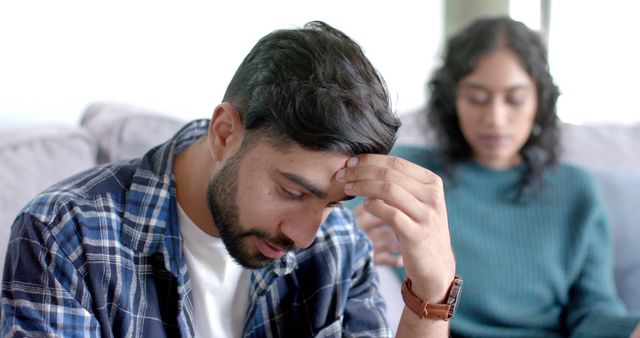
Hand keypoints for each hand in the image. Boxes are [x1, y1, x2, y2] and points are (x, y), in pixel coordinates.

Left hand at [337, 154, 455, 301]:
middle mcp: (432, 196)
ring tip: (347, 188)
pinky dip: (373, 206)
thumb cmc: (418, 228)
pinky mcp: (417, 234)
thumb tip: (366, 165)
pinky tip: (364, 206)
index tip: (350, 161)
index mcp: (432, 183)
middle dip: (361, 171)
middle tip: (342, 174)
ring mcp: (426, 215)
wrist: (435, 266)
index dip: (370, 160)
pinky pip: (390, 214)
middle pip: (390, 174)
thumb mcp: (417, 202)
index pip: (396, 163)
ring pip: (388, 190)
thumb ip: (400, 184)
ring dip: (362, 186)